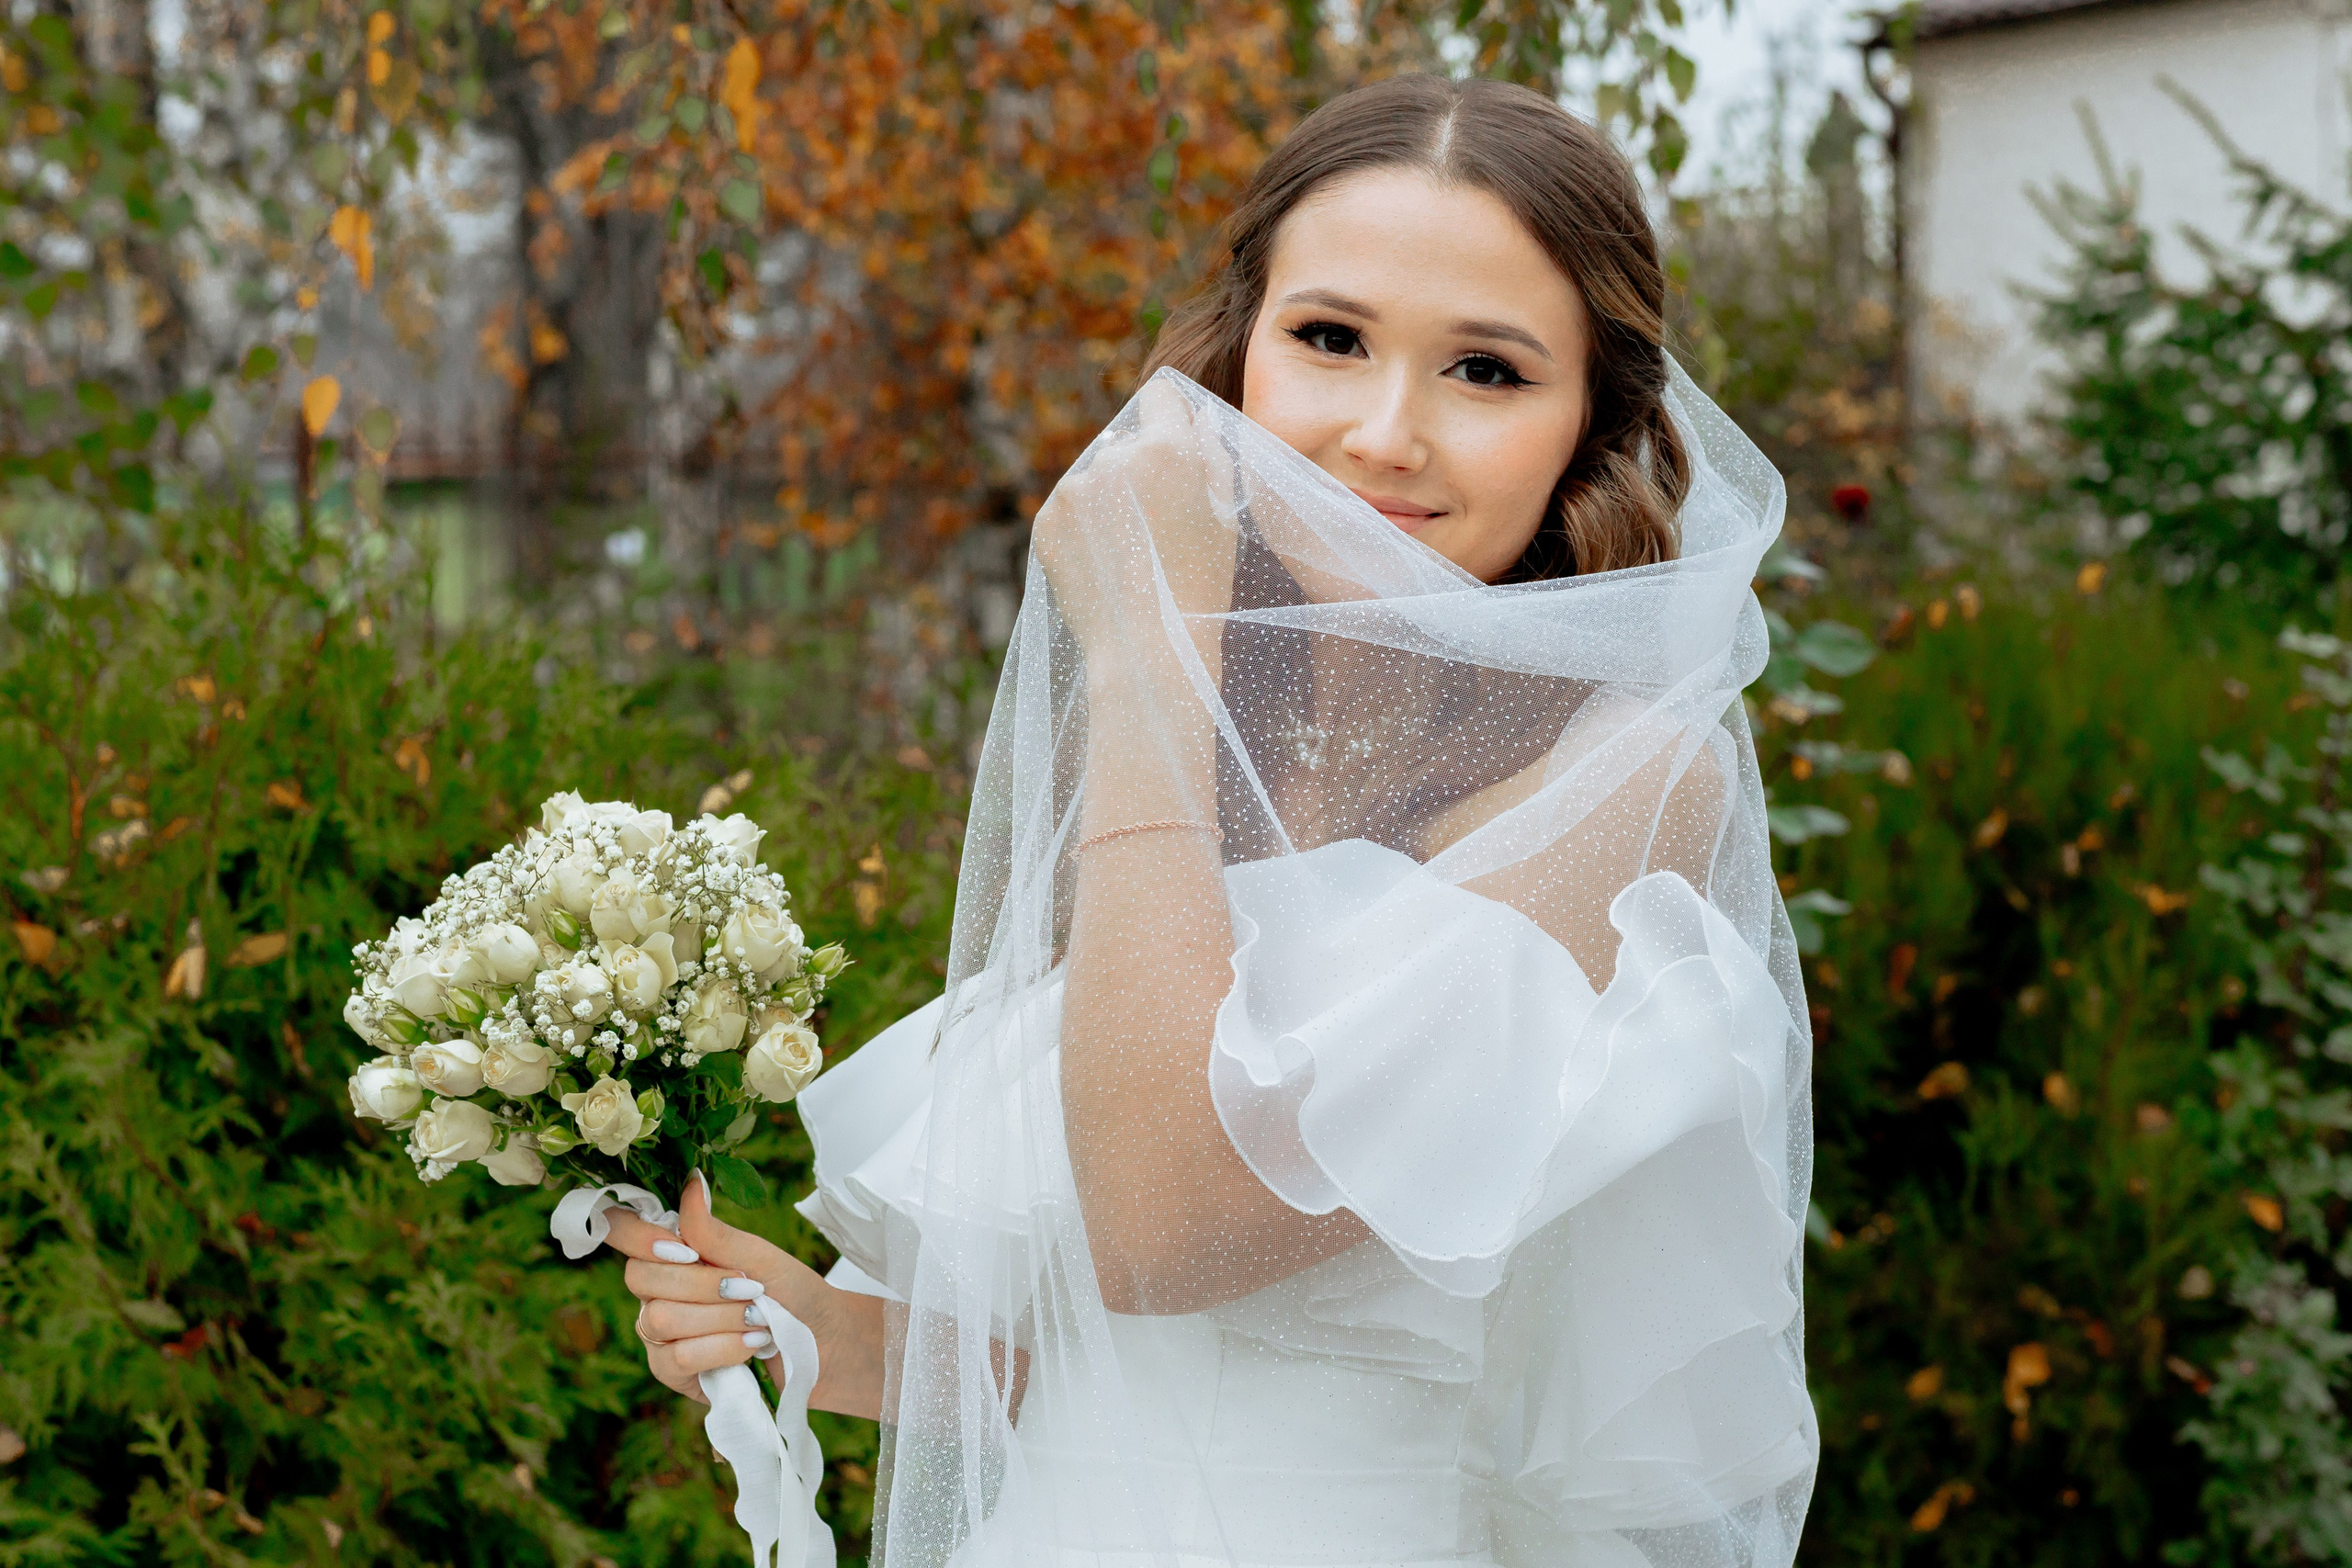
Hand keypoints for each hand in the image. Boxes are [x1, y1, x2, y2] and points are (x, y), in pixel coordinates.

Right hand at [604, 1173, 879, 1415]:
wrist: (822, 1342)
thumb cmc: (789, 1291)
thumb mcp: (757, 1256)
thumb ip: (714, 1232)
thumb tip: (690, 1183)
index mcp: (671, 1251)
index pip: (621, 1230)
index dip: (638, 1236)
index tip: (686, 1249)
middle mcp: (655, 1290)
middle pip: (641, 1278)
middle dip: (704, 1284)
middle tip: (750, 1288)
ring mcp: (658, 1333)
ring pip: (661, 1319)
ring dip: (722, 1318)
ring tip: (758, 1319)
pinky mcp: (671, 1371)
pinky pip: (678, 1357)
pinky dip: (723, 1348)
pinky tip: (751, 1345)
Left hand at [1032, 374, 1239, 678]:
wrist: (1147, 649)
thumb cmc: (1202, 585)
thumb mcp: (1225, 517)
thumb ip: (1214, 456)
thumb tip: (1198, 419)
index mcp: (1165, 449)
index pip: (1160, 397)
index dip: (1171, 416)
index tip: (1174, 440)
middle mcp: (1112, 458)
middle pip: (1126, 443)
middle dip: (1139, 471)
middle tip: (1157, 527)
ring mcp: (1072, 489)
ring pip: (1094, 477)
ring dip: (1109, 500)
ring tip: (1131, 554)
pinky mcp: (1046, 520)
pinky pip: (1069, 509)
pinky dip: (1084, 529)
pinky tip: (1106, 565)